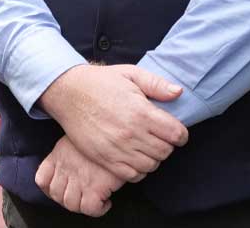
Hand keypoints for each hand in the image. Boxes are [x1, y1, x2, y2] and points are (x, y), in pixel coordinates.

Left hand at [35, 135, 123, 216]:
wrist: (117, 132)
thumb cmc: (101, 133)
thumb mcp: (77, 136)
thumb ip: (69, 151)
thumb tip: (73, 162)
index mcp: (59, 155)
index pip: (42, 179)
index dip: (49, 190)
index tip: (61, 192)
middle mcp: (66, 168)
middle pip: (56, 195)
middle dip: (67, 200)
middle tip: (81, 197)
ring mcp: (79, 179)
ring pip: (71, 205)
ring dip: (82, 206)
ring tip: (93, 200)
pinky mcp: (95, 187)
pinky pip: (90, 209)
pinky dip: (98, 210)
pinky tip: (105, 202)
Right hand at [37, 64, 189, 179]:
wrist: (68, 92)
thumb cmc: (101, 82)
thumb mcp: (130, 74)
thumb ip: (157, 84)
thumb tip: (178, 92)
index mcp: (141, 112)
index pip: (176, 134)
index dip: (181, 134)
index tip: (176, 131)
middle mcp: (131, 133)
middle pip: (165, 152)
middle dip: (167, 145)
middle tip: (160, 137)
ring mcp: (117, 148)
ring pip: (151, 166)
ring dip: (153, 158)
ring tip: (147, 147)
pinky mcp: (105, 158)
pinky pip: (132, 175)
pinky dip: (139, 170)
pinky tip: (135, 157)